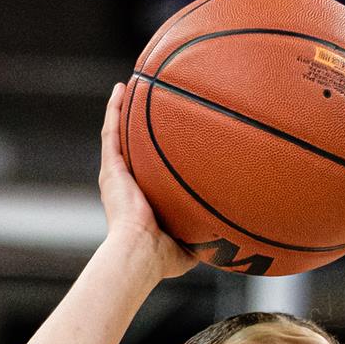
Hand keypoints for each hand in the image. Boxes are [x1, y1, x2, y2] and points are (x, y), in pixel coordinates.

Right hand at [98, 82, 196, 280]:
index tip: (168, 139)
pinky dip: (114, 109)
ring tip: (132, 86)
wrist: (140, 253)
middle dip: (138, 127)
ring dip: (123, 110)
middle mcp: (127, 185)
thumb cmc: (163, 257)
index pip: (149, 171)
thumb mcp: (191, 245)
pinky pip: (111, 132)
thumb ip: (207, 237)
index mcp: (142, 200)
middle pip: (131, 147)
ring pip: (118, 134)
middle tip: (148, 104)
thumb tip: (234, 241)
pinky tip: (121, 89)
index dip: (155, 154)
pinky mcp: (111, 169)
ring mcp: (116, 175)